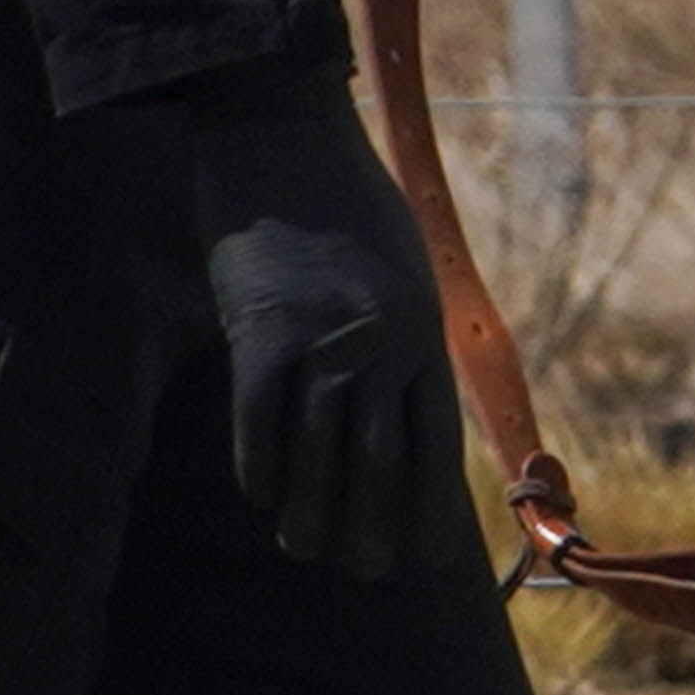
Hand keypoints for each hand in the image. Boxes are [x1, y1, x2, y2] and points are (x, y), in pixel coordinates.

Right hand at [183, 61, 466, 580]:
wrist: (281, 124)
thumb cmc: (340, 196)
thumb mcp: (398, 264)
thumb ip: (399, 335)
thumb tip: (395, 408)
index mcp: (420, 327)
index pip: (433, 443)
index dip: (429, 507)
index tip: (426, 554)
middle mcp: (380, 341)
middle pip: (380, 463)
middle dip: (374, 528)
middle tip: (363, 570)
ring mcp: (320, 338)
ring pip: (320, 455)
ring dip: (314, 515)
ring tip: (307, 549)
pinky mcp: (260, 328)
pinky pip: (260, 422)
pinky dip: (262, 467)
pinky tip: (263, 495)